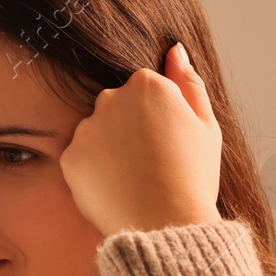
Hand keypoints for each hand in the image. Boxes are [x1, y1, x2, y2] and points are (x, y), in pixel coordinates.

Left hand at [60, 43, 222, 235]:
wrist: (165, 224)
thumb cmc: (192, 177)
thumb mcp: (205, 125)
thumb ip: (188, 83)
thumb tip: (174, 50)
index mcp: (147, 85)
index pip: (144, 88)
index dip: (158, 116)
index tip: (167, 140)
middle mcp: (110, 99)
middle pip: (116, 106)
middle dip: (129, 128)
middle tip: (150, 162)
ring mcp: (86, 129)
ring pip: (96, 132)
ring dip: (109, 149)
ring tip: (133, 178)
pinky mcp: (69, 158)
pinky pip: (81, 158)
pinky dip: (94, 171)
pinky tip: (116, 187)